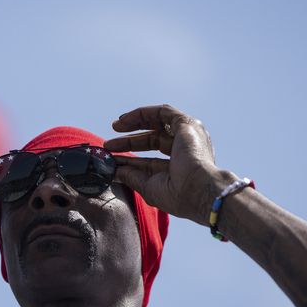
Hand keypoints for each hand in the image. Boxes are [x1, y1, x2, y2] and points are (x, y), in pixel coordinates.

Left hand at [103, 104, 228, 225]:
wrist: (197, 190)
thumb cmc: (177, 195)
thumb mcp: (148, 186)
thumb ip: (131, 176)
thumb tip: (114, 171)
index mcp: (179, 168)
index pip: (149, 160)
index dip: (129, 158)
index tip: (111, 159)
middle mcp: (186, 150)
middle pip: (153, 140)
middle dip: (129, 141)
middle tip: (109, 144)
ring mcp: (188, 135)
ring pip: (158, 122)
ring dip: (135, 122)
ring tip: (115, 126)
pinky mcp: (187, 123)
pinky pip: (162, 111)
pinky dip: (143, 113)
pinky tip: (125, 120)